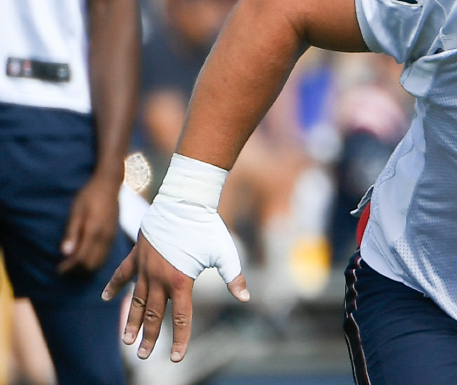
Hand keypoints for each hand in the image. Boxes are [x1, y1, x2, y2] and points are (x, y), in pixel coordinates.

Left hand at [59, 176, 119, 273]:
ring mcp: (111, 237)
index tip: (59, 269)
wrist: (109, 185)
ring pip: (100, 262)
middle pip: (92, 264)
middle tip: (64, 269)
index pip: (81, 258)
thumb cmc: (89, 196)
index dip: (69, 267)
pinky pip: (105, 256)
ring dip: (86, 267)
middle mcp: (105, 238)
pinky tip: (86, 258)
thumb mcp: (76, 212)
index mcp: (94, 232)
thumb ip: (72, 233)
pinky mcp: (114, 236)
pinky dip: (94, 262)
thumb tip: (65, 253)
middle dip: (77, 270)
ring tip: (73, 266)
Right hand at [102, 234, 248, 361]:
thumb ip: (234, 277)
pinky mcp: (137, 254)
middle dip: (149, 337)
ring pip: (136, 300)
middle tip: (144, 355)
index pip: (182, 318)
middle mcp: (160, 278)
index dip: (180, 339)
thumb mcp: (225, 253)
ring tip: (127, 339)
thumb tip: (245, 297)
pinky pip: (122, 274)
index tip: (176, 359)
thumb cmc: (208, 227)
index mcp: (182, 281)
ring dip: (132, 320)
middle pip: (154, 314)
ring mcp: (145, 267)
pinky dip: (114, 286)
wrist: (185, 201)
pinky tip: (107, 299)